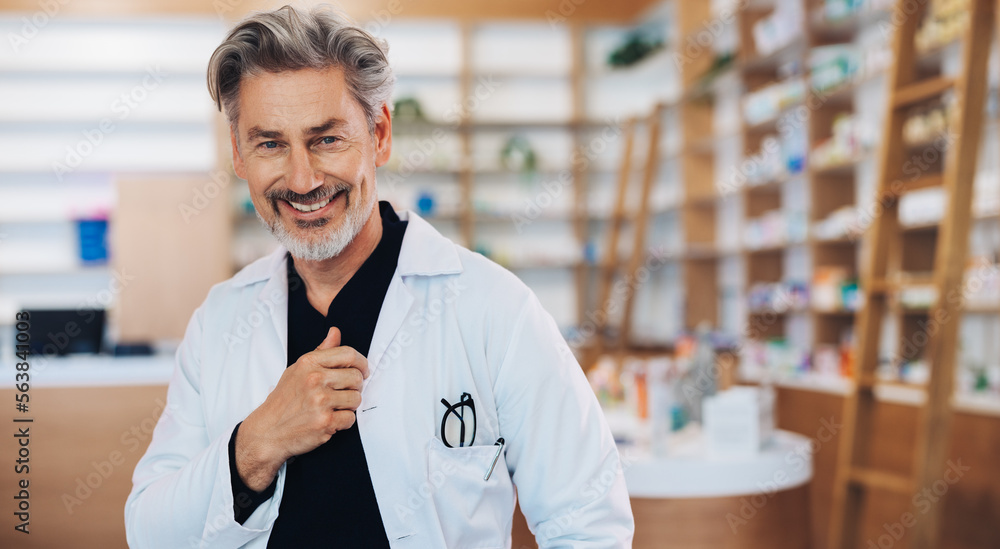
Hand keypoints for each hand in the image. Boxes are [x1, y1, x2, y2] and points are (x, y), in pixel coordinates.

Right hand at [234, 327, 368, 490]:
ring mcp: (320, 401)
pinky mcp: (325, 421)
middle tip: (344, 394)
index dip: (362, 363)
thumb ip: (320, 352)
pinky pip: (350, 418)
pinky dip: (343, 422)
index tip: (363, 371)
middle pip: (356, 377)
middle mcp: (315, 379)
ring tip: (333, 408)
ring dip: (349, 406)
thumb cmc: (284, 401)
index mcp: (309, 363)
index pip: (349, 354)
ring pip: (356, 399)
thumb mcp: (297, 370)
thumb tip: (335, 332)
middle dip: (355, 388)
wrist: (267, 431)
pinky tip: (329, 420)